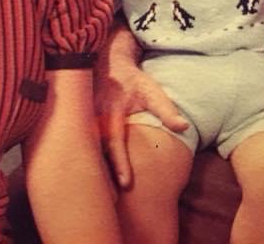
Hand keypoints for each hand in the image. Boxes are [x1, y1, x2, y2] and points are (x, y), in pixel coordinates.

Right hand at [95, 55, 187, 188]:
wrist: (109, 64)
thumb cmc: (133, 80)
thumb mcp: (151, 90)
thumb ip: (166, 109)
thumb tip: (183, 127)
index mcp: (111, 112)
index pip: (115, 142)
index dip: (120, 164)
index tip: (126, 184)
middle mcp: (94, 118)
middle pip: (95, 152)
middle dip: (101, 176)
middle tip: (111, 199)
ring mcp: (83, 121)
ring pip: (85, 151)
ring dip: (93, 171)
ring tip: (102, 196)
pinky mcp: (80, 124)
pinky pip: (82, 147)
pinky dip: (86, 162)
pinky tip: (91, 179)